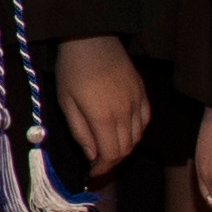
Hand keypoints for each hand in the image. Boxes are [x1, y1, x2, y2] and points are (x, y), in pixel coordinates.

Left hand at [57, 36, 149, 178]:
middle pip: (126, 149)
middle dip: (112, 161)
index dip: (103, 169)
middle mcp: (126, 113)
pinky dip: (137, 131)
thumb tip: (92, 155)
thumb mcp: (66, 103)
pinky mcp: (143, 92)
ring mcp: (137, 102)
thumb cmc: (72, 70)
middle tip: (98, 163)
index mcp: (104, 118)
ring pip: (138, 137)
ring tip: (108, 148)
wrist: (92, 38)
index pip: (111, 155)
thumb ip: (80, 132)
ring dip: (124, 148)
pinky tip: (124, 130)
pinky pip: (146, 120)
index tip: (92, 173)